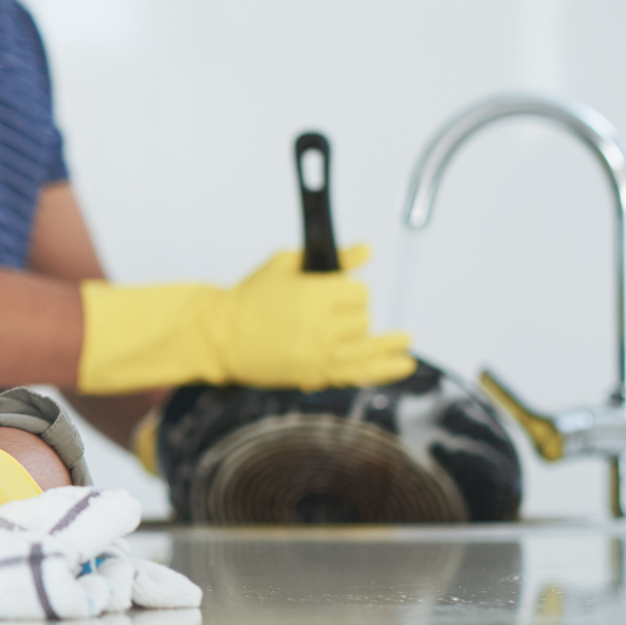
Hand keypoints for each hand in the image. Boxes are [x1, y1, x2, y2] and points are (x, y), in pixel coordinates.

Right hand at [77, 246, 413, 394]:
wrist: (220, 336)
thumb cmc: (249, 297)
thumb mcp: (285, 264)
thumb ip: (330, 258)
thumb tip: (366, 250)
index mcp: (316, 295)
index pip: (357, 292)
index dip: (348, 290)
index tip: (336, 291)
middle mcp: (324, 327)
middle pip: (363, 319)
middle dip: (354, 313)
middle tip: (333, 314)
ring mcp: (321, 355)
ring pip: (367, 347)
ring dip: (389, 344)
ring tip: (406, 341)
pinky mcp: (315, 375)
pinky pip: (359, 373)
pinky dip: (384, 370)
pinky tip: (402, 365)